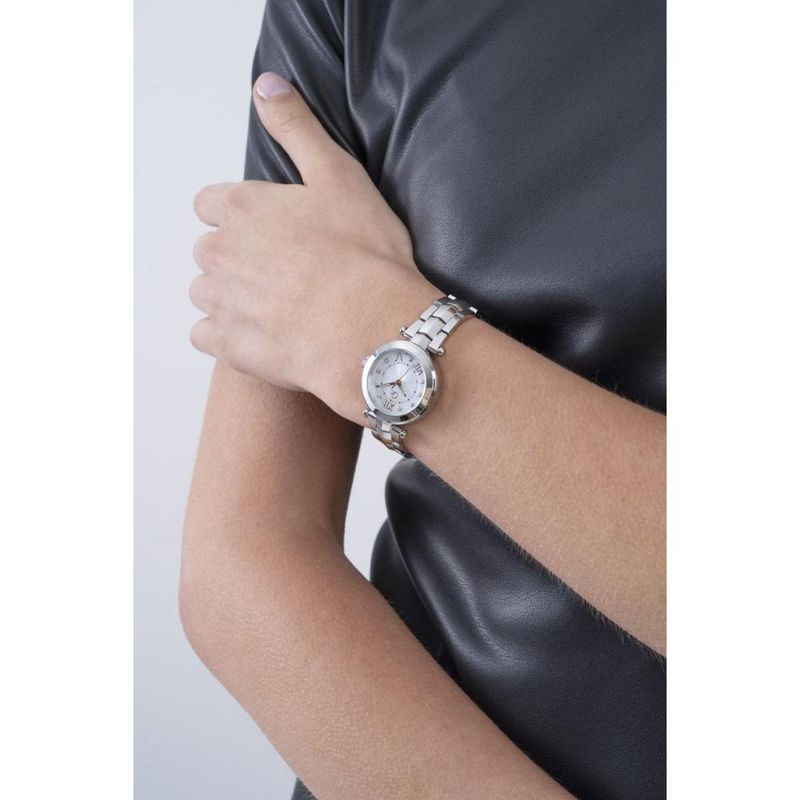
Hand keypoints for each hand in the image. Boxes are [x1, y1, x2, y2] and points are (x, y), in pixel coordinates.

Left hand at [190, 72, 436, 419]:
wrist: (372, 327)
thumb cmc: (363, 254)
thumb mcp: (338, 175)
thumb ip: (296, 128)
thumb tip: (265, 84)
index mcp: (240, 208)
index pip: (210, 204)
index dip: (239, 216)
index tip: (271, 231)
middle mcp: (219, 252)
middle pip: (209, 250)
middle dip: (237, 258)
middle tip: (284, 271)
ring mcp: (220, 302)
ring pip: (207, 293)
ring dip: (231, 297)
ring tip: (276, 306)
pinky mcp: (227, 346)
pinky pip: (207, 336)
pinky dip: (226, 336)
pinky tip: (262, 335)